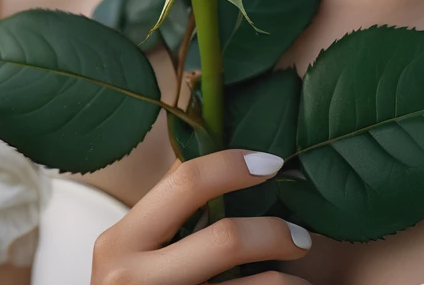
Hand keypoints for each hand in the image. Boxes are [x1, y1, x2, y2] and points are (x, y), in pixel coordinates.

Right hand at [91, 149, 311, 282]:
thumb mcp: (135, 246)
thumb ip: (171, 207)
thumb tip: (231, 151)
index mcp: (120, 240)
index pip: (188, 183)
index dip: (235, 165)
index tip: (274, 163)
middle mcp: (131, 279)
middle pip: (226, 239)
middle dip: (274, 232)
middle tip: (303, 237)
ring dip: (285, 281)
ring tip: (299, 278)